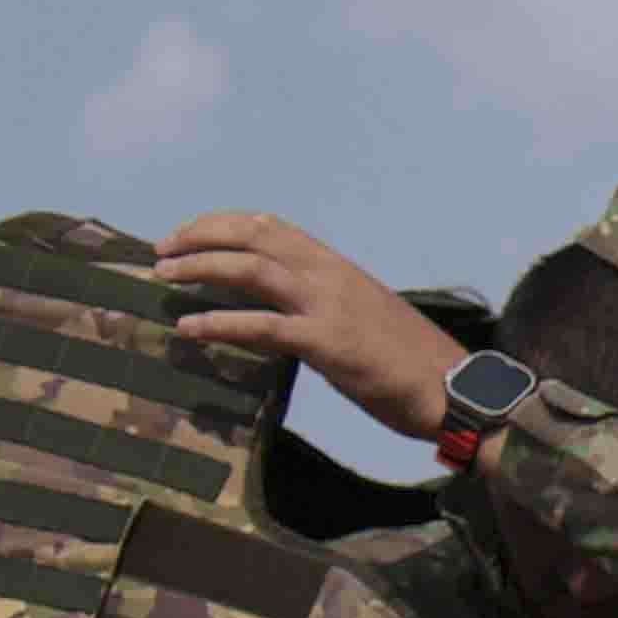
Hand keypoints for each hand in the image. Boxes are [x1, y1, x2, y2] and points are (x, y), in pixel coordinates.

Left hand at [147, 211, 463, 439]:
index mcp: (340, 268)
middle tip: (161, 251)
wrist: (456, 394)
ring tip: (163, 278)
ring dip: (199, 268)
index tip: (188, 234)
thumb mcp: (365, 319)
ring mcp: (330, 308)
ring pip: (251, 269)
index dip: (222, 224)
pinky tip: (190, 328)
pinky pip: (262, 326)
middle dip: (199, 236)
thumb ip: (325, 306)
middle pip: (253, 235)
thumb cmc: (413, 365)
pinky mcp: (328, 345)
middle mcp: (331, 276)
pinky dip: (219, 323)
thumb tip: (284, 311)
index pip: (273, 227)